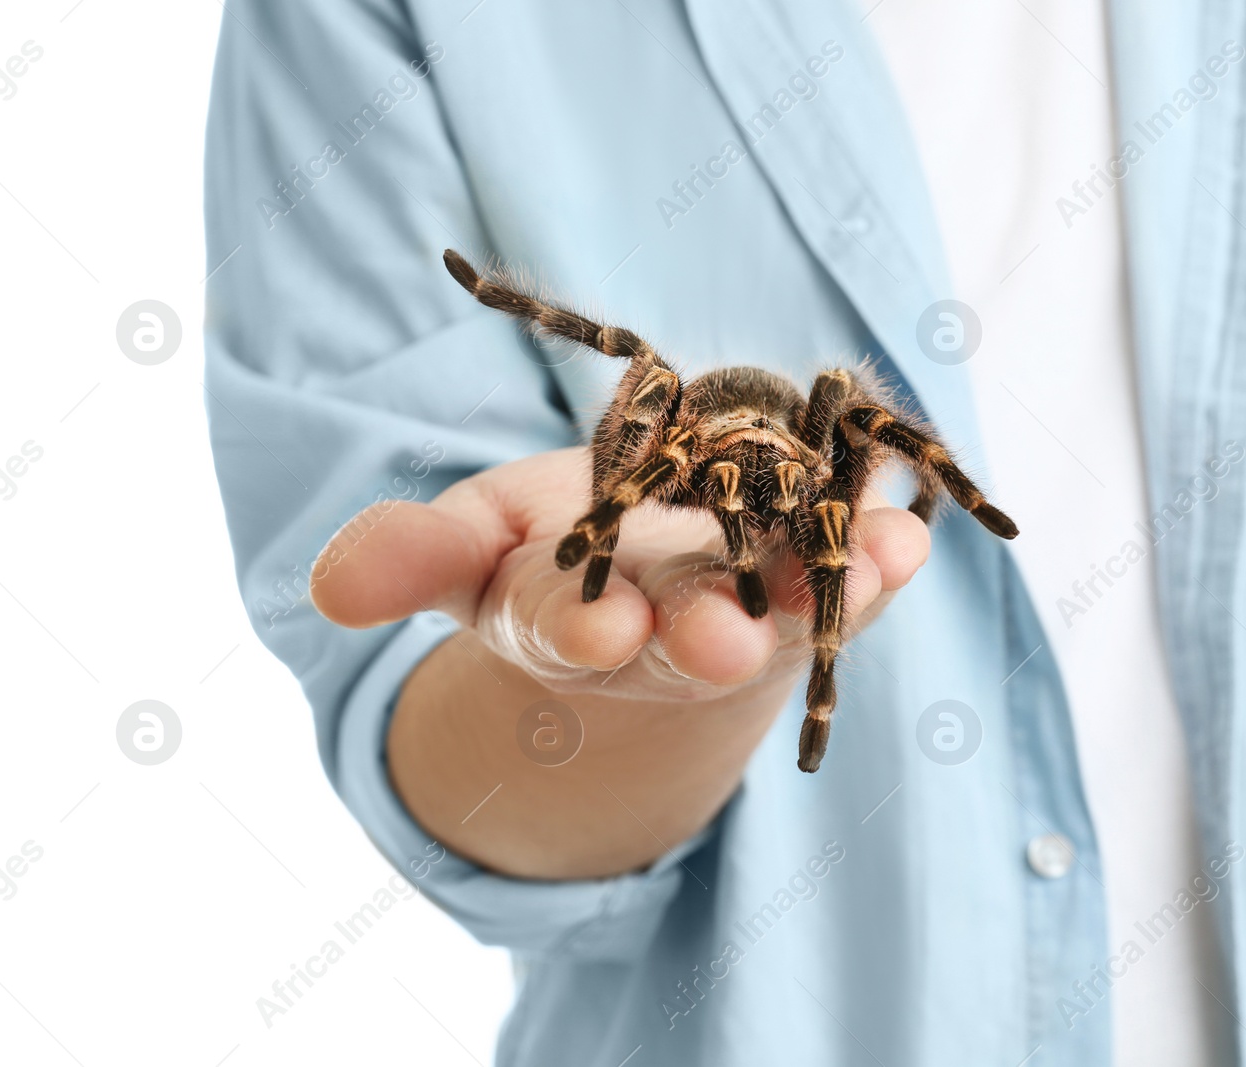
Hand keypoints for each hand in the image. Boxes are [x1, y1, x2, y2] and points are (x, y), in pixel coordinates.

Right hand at [309, 446, 929, 877]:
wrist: (651, 585)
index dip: (581, 630)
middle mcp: (671, 623)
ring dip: (835, 593)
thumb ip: (410, 561)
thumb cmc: (551, 558)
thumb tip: (329, 587)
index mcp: (575, 621)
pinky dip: (885, 554)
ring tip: (877, 565)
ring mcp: (755, 600)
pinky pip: (855, 567)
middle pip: (692, 636)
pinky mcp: (815, 571)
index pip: (570, 632)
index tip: (595, 630)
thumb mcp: (471, 551)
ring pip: (793, 605)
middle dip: (708, 635)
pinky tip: (916, 529)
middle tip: (725, 639)